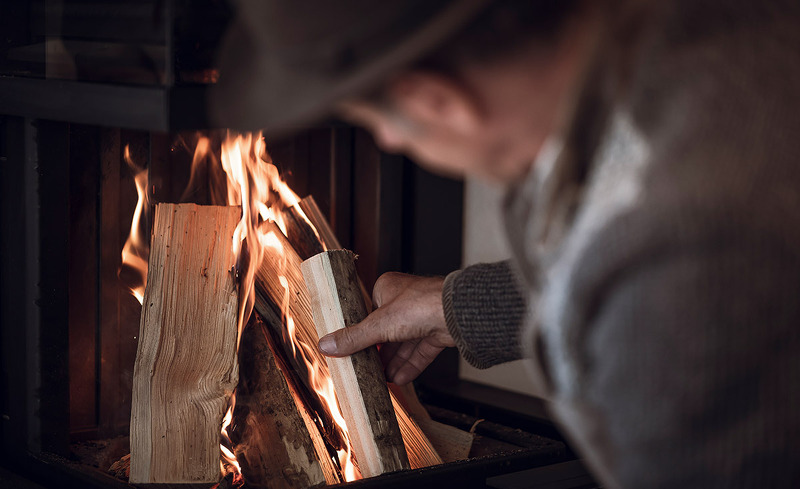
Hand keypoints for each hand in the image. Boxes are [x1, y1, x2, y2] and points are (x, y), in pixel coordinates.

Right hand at [317, 272, 454, 384]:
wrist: (457, 313)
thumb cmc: (420, 305)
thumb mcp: (378, 324)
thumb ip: (354, 338)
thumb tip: (326, 345)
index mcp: (387, 289)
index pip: (367, 314)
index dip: (359, 334)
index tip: (348, 351)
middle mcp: (405, 301)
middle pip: (385, 332)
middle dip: (377, 354)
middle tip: (363, 370)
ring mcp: (422, 317)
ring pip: (403, 344)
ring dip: (392, 363)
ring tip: (380, 380)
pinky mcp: (437, 332)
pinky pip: (420, 352)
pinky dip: (410, 366)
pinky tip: (398, 380)